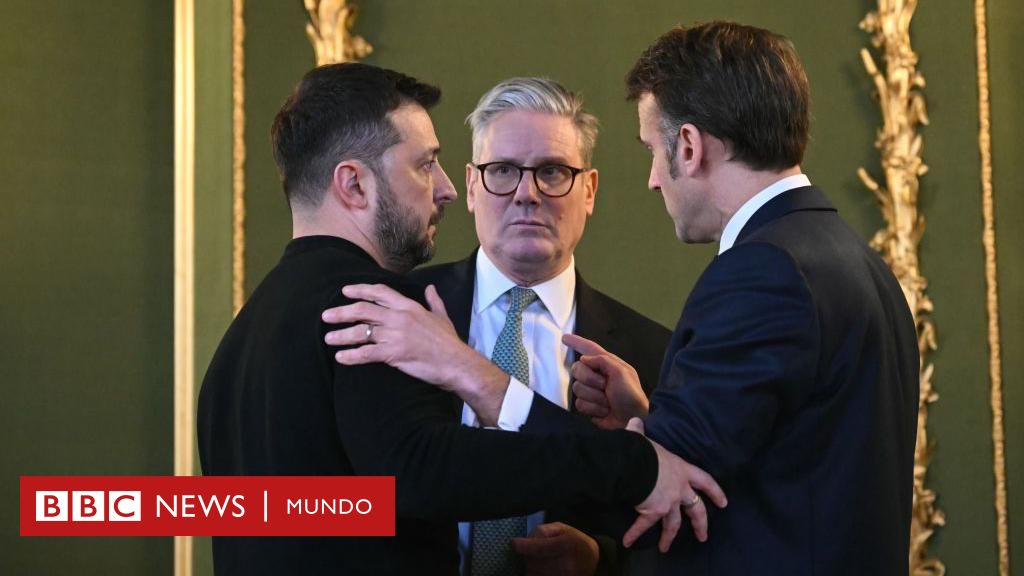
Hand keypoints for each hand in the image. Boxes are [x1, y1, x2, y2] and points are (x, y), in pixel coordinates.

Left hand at [323, 284, 464, 385]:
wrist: (455, 362)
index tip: (345, 291)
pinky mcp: (393, 354)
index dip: (360, 290)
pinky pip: (366, 354)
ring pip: (361, 332)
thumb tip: (431, 288)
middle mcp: (399, 318)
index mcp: (409, 306)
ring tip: (329, 338)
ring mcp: (395, 335)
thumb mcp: (442, 316)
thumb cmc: (449, 342)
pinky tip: (340, 358)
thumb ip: (434, 301)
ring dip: (341, 335)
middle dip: (342, 312)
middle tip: (327, 316)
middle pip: (363, 310)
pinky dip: (351, 356)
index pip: (380, 292)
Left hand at [512, 522, 598, 575]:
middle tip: (533, 550)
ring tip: (541, 559)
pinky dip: (536, 573)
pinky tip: (542, 568)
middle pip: (533, 561)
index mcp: (566, 545)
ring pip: (534, 572)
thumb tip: (526, 540)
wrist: (593, 560)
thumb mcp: (561, 528)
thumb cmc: (575, 540)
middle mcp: (565, 564)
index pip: (538, 548)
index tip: (514, 543)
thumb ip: (543, 530)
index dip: (522, 546)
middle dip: (528, 555)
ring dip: (531, 566)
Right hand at [563, 334, 648, 428]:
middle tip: (605, 386)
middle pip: (577, 369)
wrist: (633, 418)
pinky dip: (594, 408)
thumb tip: (583, 359)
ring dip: (595, 397)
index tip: (565, 338)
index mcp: (606, 363)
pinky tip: (604, 410)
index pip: (589, 348)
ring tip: (608, 401)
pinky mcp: (588, 405)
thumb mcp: (621, 372)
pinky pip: (579, 404)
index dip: (577, 342)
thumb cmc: (631, 394)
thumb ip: (602, 361)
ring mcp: (591, 390)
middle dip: (590, 379)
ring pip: (577, 388)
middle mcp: (596, 374)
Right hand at [625, 418, 726, 551]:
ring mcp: (667, 502)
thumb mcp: (644, 439)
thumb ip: (641, 432)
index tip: (724, 503)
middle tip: (703, 536)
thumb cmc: (644, 450)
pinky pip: (643, 526)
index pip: (705, 481)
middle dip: (700, 524)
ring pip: (673, 524)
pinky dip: (634, 533)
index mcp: (682, 470)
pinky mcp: (652, 511)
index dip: (715, 492)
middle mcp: (679, 489)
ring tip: (665, 548)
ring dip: (669, 537)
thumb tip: (635, 422)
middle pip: (696, 509)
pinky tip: (628, 542)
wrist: (634, 464)